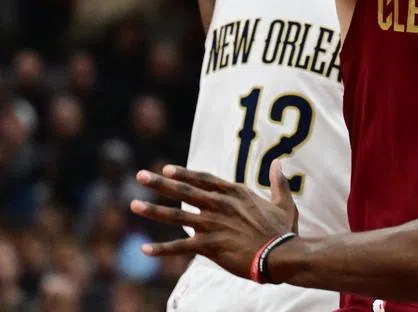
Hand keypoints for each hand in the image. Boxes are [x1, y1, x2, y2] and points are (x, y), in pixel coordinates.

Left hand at [130, 160, 299, 279]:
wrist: (281, 254)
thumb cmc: (283, 230)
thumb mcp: (283, 202)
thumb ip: (278, 182)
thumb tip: (280, 162)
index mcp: (235, 193)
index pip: (204, 179)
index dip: (184, 174)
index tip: (167, 169)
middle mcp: (220, 205)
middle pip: (184, 192)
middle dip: (160, 183)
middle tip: (140, 175)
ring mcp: (213, 225)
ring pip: (177, 216)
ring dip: (153, 211)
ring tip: (134, 205)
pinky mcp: (210, 246)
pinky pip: (181, 247)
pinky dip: (162, 250)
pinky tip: (144, 250)